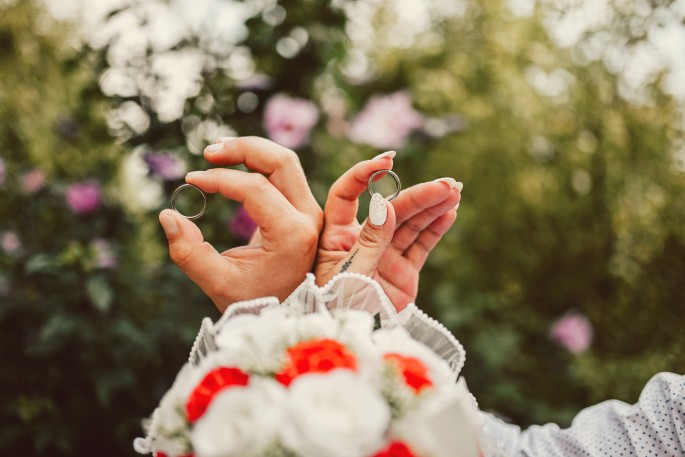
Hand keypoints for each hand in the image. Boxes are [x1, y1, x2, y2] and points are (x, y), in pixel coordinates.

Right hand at [159, 137, 322, 311]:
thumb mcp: (219, 282)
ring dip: (251, 150)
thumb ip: (190, 253)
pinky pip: (283, 176)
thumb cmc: (254, 302)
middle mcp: (309, 219)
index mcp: (293, 235)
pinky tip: (230, 164)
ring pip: (285, 163)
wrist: (286, 315)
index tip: (191, 180)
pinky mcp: (304, 211)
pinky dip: (257, 163)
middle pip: (281, 162)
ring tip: (215, 152)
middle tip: (208, 152)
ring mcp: (310, 213)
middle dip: (243, 148)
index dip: (219, 179)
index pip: (255, 188)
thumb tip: (167, 216)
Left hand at [315, 152, 460, 309]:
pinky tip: (451, 211)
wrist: (356, 343)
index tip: (387, 161)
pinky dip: (437, 227)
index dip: (365, 175)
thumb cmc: (340, 310)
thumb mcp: (352, 273)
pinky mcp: (403, 270)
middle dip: (418, 195)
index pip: (347, 194)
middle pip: (391, 208)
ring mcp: (384, 253)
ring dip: (433, 206)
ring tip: (455, 191)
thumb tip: (385, 203)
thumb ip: (370, 240)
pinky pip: (422, 244)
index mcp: (336, 235)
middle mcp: (361, 239)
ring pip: (411, 223)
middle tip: (446, 184)